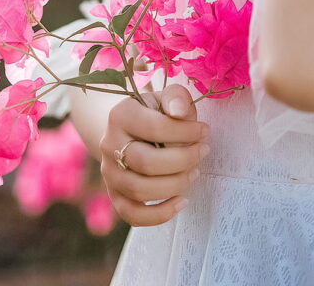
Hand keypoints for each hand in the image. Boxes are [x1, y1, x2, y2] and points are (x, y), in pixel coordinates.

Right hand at [100, 84, 209, 226]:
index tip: (205, 130)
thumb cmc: (156, 112)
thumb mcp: (166, 97)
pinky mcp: (115, 195)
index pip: (155, 128)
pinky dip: (159, 214)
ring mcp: (109, 173)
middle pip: (146, 162)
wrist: (129, 130)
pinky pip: (133, 215)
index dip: (185, 132)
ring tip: (195, 172)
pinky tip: (182, 201)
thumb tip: (180, 112)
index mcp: (120, 115)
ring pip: (139, 190)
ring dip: (174, 185)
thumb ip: (176, 97)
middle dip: (182, 160)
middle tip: (203, 151)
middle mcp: (109, 145)